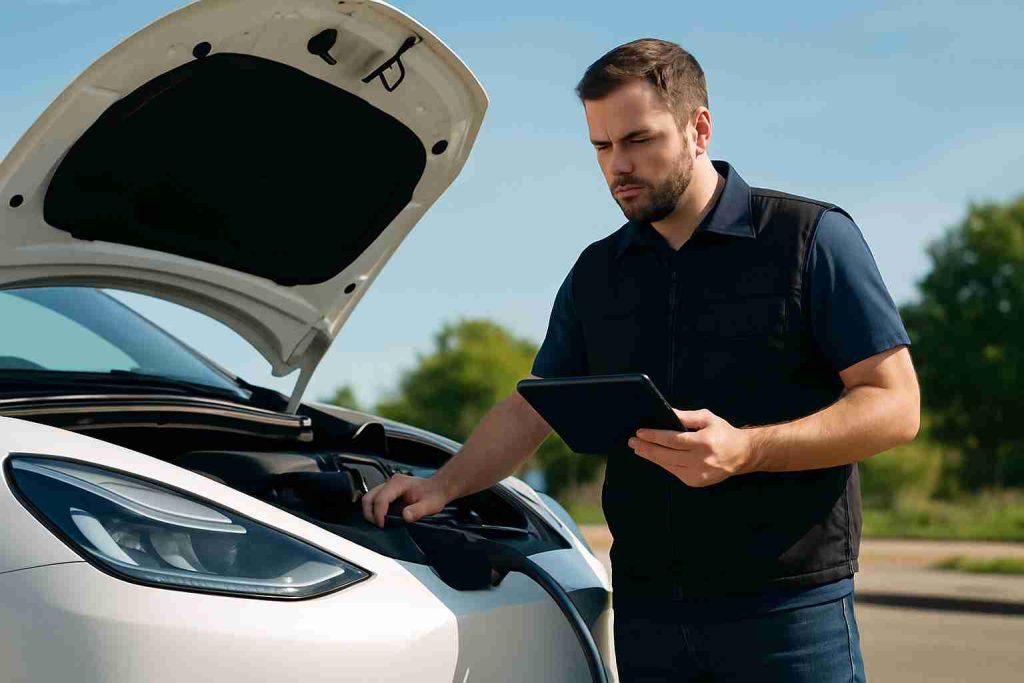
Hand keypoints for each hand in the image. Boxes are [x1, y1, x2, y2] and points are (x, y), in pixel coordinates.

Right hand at [361, 473, 453, 527]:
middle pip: (369, 497)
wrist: (437, 489)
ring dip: (371, 512)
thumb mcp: (430, 505)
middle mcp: (389, 483)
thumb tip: (405, 516)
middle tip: (378, 526)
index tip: (382, 526)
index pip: (381, 499)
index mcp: (398, 483)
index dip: (379, 514)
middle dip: (370, 514)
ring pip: (369, 499)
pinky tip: (383, 519)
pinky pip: (374, 501)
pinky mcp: (386, 493)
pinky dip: (374, 511)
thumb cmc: (433, 496)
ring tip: (380, 524)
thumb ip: (418, 510)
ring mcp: (387, 487)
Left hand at [628, 408, 756, 486]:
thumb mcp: (707, 418)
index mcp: (703, 442)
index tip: (640, 432)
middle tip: (633, 442)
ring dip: (651, 457)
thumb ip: (685, 417)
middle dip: (647, 448)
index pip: (672, 439)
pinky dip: (664, 464)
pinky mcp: (696, 482)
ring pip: (668, 466)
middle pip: (666, 455)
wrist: (742, 454)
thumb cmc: (723, 433)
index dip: (654, 436)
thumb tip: (666, 413)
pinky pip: (674, 472)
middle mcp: (700, 460)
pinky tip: (655, 457)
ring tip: (639, 449)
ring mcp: (698, 474)